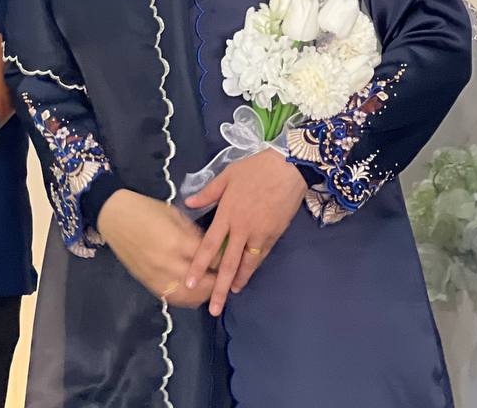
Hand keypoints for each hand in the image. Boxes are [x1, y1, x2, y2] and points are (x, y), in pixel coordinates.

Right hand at [97, 190, 216, 308]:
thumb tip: (212, 248)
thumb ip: (194, 234)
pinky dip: (189, 299)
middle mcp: (169, 265)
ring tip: (215, 287)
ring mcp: (158, 278)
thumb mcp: (174, 215)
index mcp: (177, 242)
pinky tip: (196, 293)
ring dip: (206, 294)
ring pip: (191, 298)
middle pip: (204, 284)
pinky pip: (175, 299)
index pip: (210, 259)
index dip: (225, 260)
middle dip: (220, 281)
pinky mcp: (150, 285)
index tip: (234, 257)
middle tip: (228, 275)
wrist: (114, 217)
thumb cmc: (145, 209)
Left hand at [182, 150, 305, 315]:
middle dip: (219, 288)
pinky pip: (261, 255)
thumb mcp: (227, 176)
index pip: (209, 245)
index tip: (189, 283)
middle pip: (228, 263)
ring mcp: (259, 234)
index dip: (199, 266)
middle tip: (213, 309)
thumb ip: (208, 193)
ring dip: (238, 281)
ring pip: (247, 264)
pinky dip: (253, 268)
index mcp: (227, 214)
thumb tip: (188, 202)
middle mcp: (242, 229)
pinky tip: (247, 276)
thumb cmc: (254, 169)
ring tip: (230, 295)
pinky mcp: (274, 235)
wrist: (288, 168)